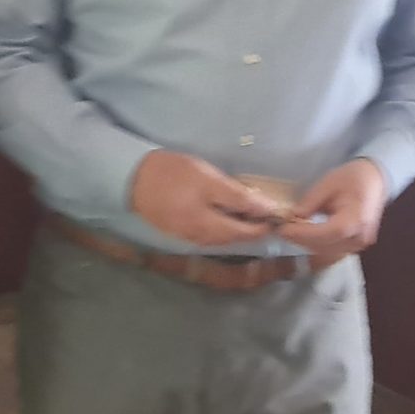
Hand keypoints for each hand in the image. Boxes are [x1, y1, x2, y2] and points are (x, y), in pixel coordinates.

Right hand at [130, 150, 282, 246]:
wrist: (132, 177)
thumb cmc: (174, 173)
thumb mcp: (209, 180)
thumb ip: (238, 196)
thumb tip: (267, 209)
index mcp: (209, 227)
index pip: (247, 233)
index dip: (266, 224)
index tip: (282, 214)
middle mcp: (201, 239)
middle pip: (235, 238)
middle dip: (253, 228)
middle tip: (268, 211)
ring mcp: (188, 237)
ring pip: (222, 238)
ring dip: (238, 228)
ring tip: (249, 211)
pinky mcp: (179, 232)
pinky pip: (208, 234)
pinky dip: (222, 226)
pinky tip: (224, 213)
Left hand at [279, 160, 389, 255]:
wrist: (374, 180)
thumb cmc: (352, 178)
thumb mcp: (327, 184)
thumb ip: (310, 203)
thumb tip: (292, 217)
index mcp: (355, 219)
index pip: (326, 233)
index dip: (303, 233)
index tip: (283, 228)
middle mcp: (359, 237)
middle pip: (324, 246)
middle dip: (300, 239)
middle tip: (281, 229)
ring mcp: (359, 244)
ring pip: (326, 252)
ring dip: (306, 244)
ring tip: (291, 231)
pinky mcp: (355, 246)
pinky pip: (332, 251)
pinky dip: (316, 245)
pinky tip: (304, 235)